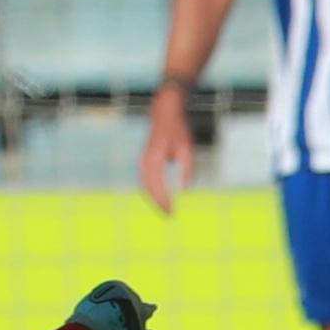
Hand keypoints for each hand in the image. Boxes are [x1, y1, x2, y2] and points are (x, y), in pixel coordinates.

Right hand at [137, 84, 193, 213]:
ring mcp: (142, 160)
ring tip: (166, 210)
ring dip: (154, 199)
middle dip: (158, 204)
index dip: (163, 201)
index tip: (172, 211)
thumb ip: (187, 170)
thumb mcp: (187, 149)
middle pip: (148, 189)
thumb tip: (186, 190)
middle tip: (170, 216)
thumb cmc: (178, 130)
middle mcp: (145, 161)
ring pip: (145, 186)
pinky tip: (161, 198)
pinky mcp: (144, 160)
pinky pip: (145, 180)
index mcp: (154, 158)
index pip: (157, 186)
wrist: (164, 112)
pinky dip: (152, 191)